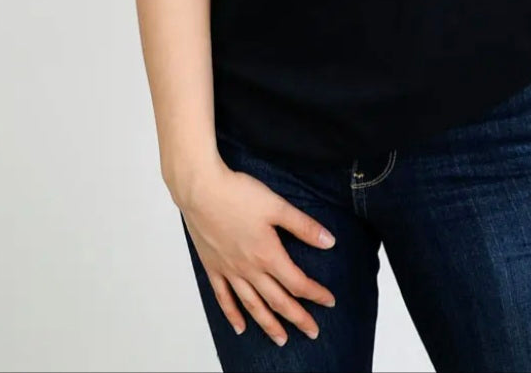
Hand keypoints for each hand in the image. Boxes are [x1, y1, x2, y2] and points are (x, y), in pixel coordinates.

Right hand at [178, 159, 337, 346]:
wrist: (201, 191)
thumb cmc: (238, 194)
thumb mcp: (277, 206)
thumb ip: (303, 226)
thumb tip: (329, 242)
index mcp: (268, 254)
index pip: (297, 283)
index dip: (315, 294)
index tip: (329, 302)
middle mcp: (249, 269)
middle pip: (277, 300)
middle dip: (297, 317)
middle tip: (312, 332)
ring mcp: (229, 271)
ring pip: (252, 305)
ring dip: (268, 324)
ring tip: (281, 339)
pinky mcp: (213, 267)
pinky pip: (223, 298)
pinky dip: (232, 314)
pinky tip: (240, 327)